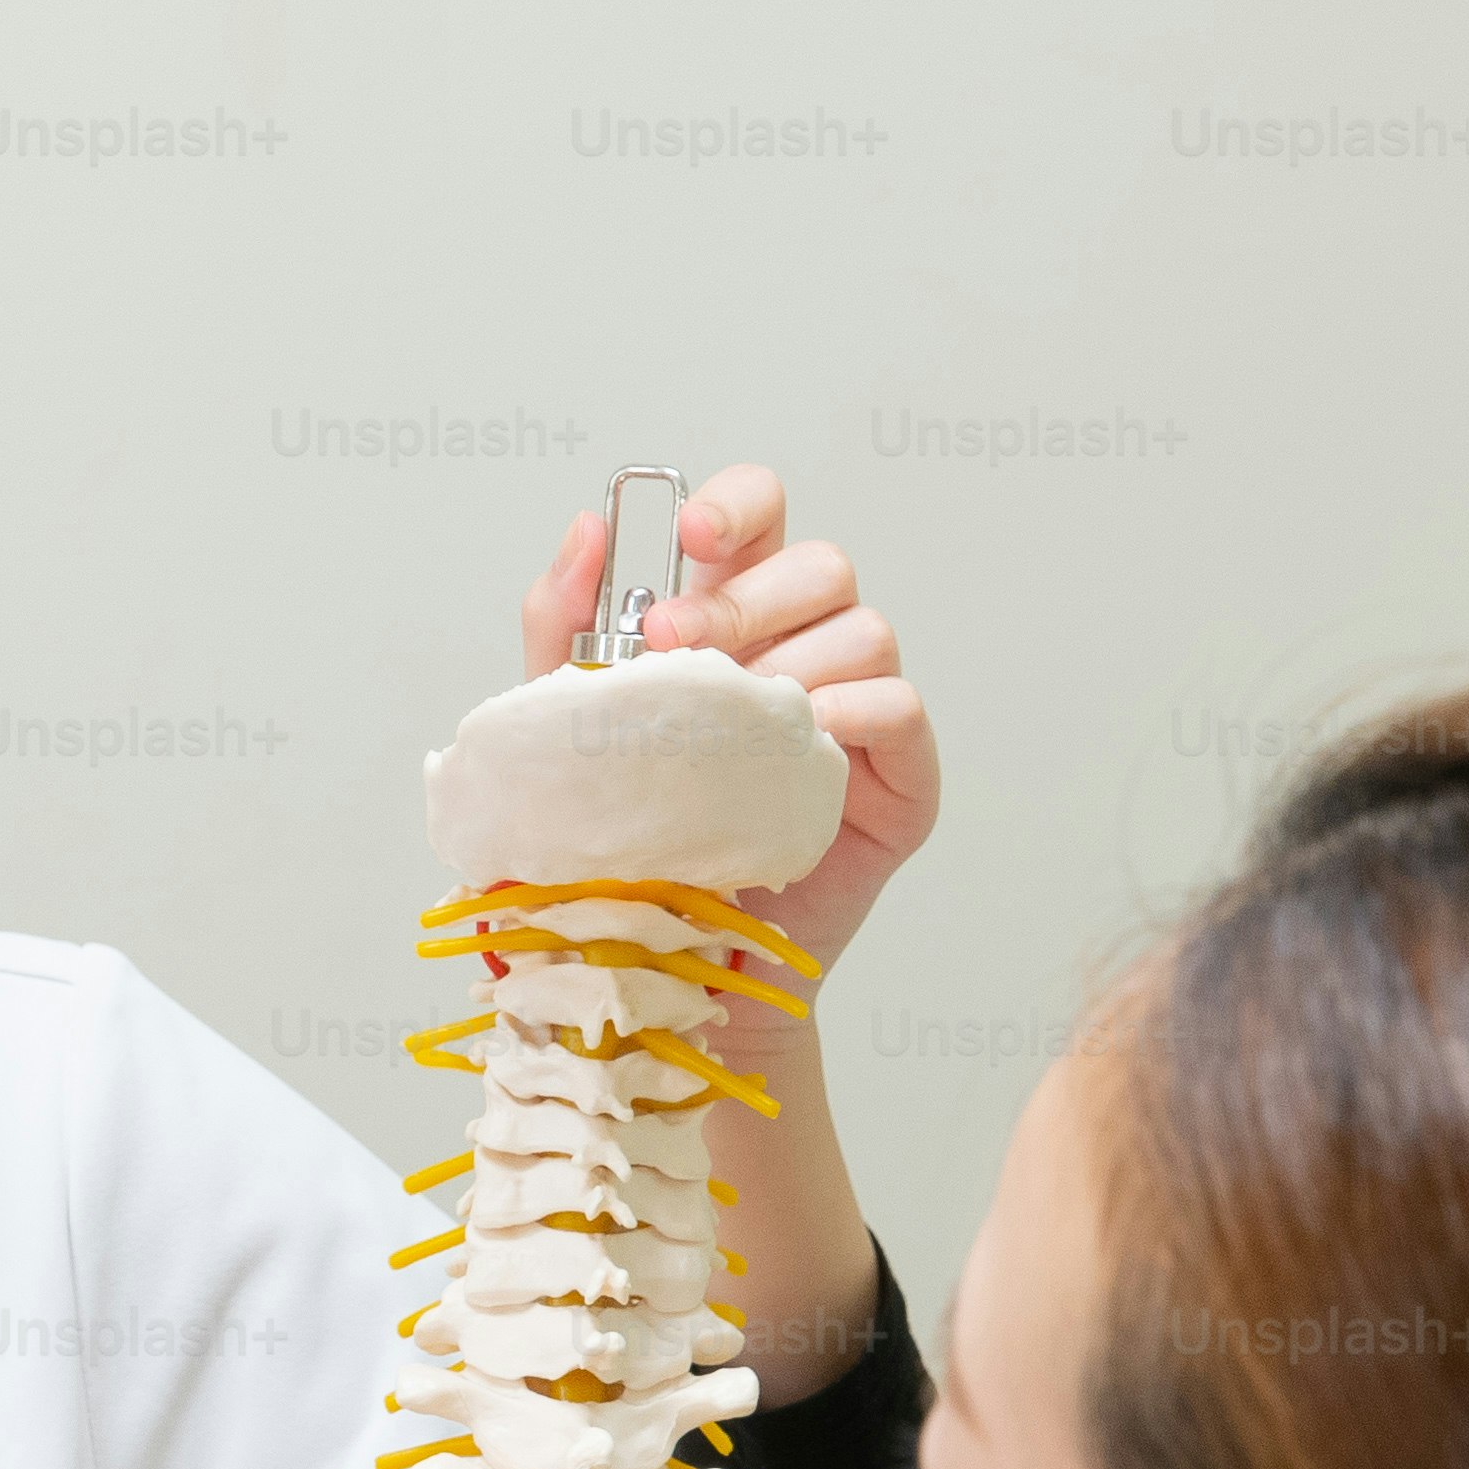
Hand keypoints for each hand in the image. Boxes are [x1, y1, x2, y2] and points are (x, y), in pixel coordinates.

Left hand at [514, 462, 941, 979]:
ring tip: (730, 724)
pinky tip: (800, 744)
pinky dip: (853, 714)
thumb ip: (565, 627)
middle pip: (821, 565)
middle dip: (744, 598)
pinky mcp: (900, 779)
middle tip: (672, 649)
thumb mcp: (575, 730)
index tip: (690, 540)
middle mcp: (808, 652)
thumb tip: (586, 528)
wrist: (673, 961)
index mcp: (736, 623)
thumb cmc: (635, 844)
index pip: (764, 521)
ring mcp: (861, 712)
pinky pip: (903, 709)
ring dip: (794, 661)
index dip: (739, 507)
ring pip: (867, 630)